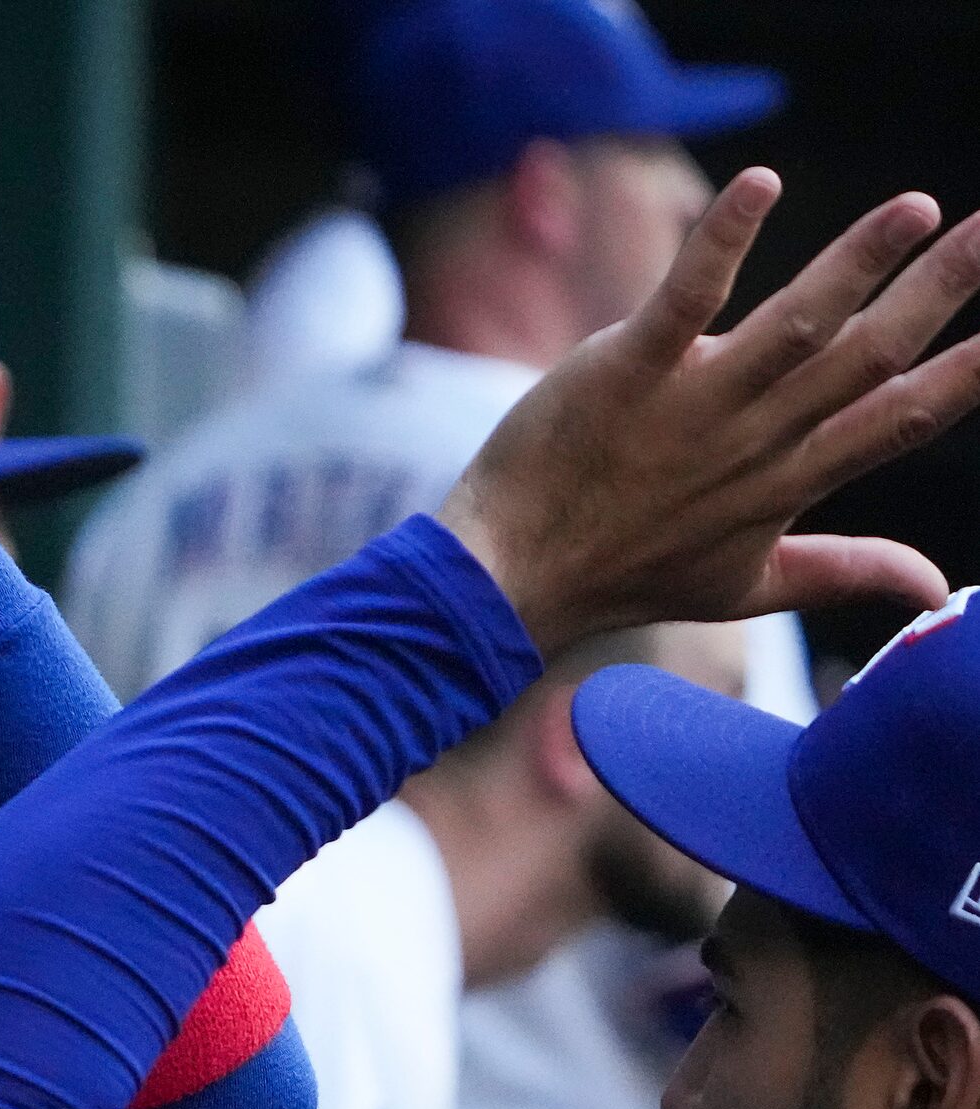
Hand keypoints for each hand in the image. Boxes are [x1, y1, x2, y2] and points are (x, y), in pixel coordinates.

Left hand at [438, 172, 979, 657]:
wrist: (508, 578)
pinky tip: (761, 186)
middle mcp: (755, 440)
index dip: (970, 373)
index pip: (903, 420)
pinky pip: (682, 301)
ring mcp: (691, 406)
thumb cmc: (627, 576)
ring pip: (794, 327)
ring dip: (856, 264)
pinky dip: (720, 244)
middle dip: (942, 292)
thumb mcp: (746, 585)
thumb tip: (936, 588)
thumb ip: (846, 570)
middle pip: (868, 359)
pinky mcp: (625, 373)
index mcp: (791, 481)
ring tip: (916, 209)